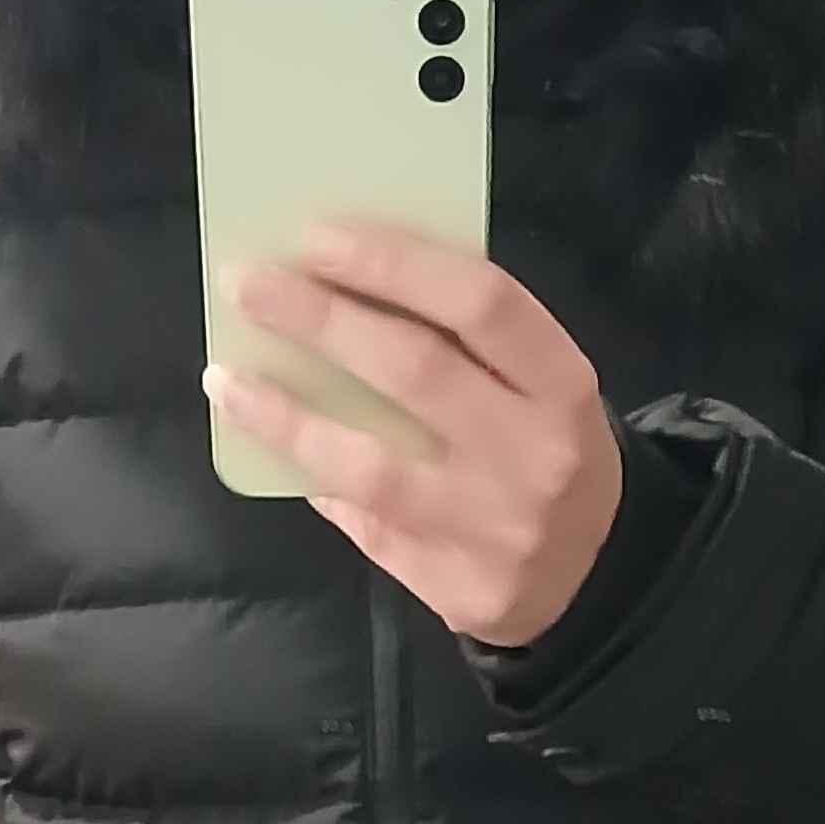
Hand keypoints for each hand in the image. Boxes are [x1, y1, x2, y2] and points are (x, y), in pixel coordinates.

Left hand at [204, 218, 625, 646]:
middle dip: (319, 320)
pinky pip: (365, 526)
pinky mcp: (457, 588)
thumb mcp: (541, 388)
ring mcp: (493, 529)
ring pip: (369, 467)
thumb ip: (467, 346)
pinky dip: (316, 483)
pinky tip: (274, 451)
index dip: (392, 261)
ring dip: (285, 418)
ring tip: (226, 380)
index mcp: (562, 386)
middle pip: (413, 371)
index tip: (315, 236)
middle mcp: (533, 455)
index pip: (478, 302)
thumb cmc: (548, 452)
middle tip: (246, 284)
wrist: (598, 579)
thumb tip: (340, 286)